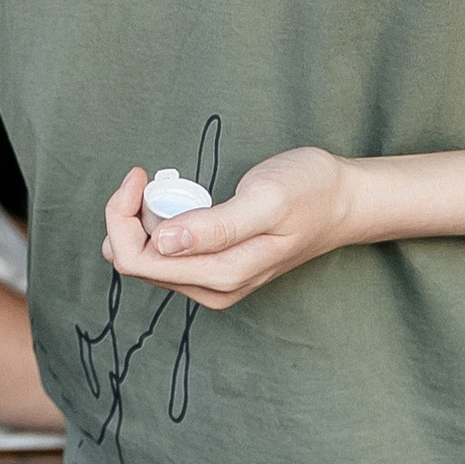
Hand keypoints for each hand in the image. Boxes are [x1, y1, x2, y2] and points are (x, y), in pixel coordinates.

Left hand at [101, 149, 357, 311]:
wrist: (342, 202)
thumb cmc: (309, 193)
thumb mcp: (265, 200)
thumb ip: (215, 227)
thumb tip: (162, 243)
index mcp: (220, 276)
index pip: (135, 260)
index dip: (122, 214)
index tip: (140, 174)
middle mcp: (211, 289)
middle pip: (134, 261)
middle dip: (128, 216)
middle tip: (151, 178)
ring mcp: (212, 282)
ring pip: (146, 258)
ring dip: (143, 220)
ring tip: (170, 188)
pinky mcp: (214, 270)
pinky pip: (164, 255)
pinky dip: (158, 224)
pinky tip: (180, 200)